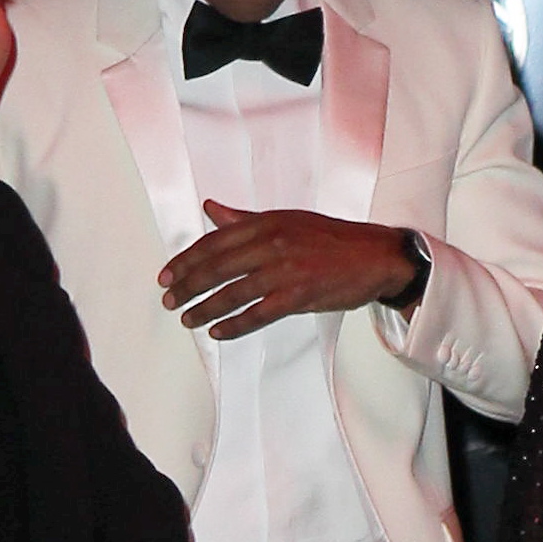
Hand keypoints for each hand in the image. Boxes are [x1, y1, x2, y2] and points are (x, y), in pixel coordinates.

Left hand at [160, 207, 424, 342]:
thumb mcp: (286, 219)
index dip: (186, 260)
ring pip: (233, 292)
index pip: (214, 242)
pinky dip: (235, 324)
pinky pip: (259, 314)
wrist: (376, 256)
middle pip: (217, 267)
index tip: (166, 275)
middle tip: (169, 300)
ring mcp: (285, 270)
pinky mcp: (299, 295)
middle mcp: (272, 243)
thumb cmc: (332, 239)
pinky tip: (218, 332)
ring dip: (205, 308)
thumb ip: (245, 218)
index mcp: (266, 222)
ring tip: (188, 319)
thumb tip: (210, 209)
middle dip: (188, 286)